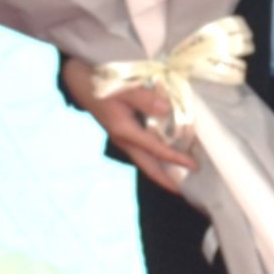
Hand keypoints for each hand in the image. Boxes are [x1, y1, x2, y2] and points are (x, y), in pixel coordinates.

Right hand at [60, 57, 199, 190]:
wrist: (78, 82)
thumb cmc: (101, 83)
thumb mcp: (122, 87)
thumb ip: (144, 98)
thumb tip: (166, 109)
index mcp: (125, 131)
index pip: (156, 150)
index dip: (176, 159)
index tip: (194, 167)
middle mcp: (124, 140)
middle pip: (149, 167)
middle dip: (167, 181)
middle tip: (186, 191)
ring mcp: (123, 138)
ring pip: (146, 161)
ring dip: (163, 170)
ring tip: (182, 178)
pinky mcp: (124, 133)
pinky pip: (144, 151)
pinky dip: (157, 157)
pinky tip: (168, 157)